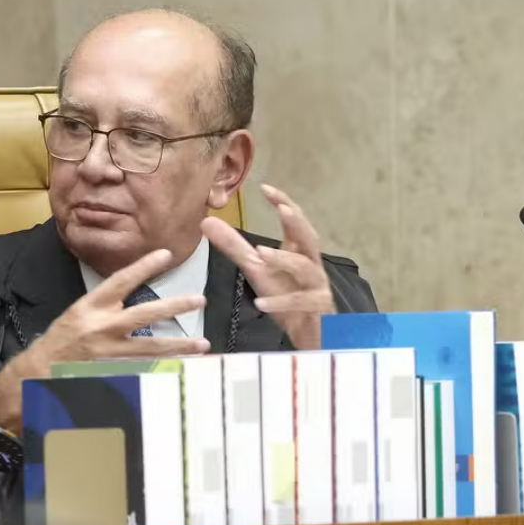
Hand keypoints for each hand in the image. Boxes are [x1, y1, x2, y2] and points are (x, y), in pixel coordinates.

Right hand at [0, 248, 209, 435]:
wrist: (37, 372)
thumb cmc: (60, 340)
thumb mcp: (78, 313)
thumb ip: (106, 305)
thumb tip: (137, 294)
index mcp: (90, 306)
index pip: (122, 281)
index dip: (144, 266)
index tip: (166, 254)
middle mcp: (101, 327)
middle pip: (145, 314)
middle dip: (174, 306)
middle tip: (199, 300)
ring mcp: (108, 353)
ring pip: (151, 347)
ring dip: (179, 346)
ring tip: (202, 344)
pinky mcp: (112, 373)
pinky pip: (144, 369)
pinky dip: (163, 369)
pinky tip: (183, 369)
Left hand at [202, 183, 334, 349]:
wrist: (309, 336)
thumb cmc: (286, 299)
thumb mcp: (256, 271)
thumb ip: (234, 247)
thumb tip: (207, 222)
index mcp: (298, 252)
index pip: (295, 222)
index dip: (284, 204)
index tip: (266, 188)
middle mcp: (311, 265)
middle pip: (310, 238)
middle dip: (298, 223)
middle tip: (283, 209)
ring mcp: (316, 287)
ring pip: (306, 269)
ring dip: (284, 260)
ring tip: (261, 254)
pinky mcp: (316, 310)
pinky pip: (300, 304)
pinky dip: (280, 303)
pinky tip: (260, 304)